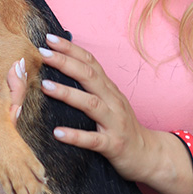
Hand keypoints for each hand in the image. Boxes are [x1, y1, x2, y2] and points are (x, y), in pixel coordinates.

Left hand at [38, 34, 153, 180]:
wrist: (149, 155)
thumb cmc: (123, 127)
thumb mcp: (110, 102)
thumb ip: (92, 87)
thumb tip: (65, 69)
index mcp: (110, 90)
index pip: (90, 62)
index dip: (71, 49)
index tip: (49, 38)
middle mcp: (113, 101)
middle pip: (89, 76)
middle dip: (65, 63)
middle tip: (43, 53)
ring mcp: (114, 123)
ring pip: (91, 104)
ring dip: (67, 93)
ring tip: (45, 86)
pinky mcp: (114, 145)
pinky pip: (93, 140)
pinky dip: (75, 136)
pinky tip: (57, 132)